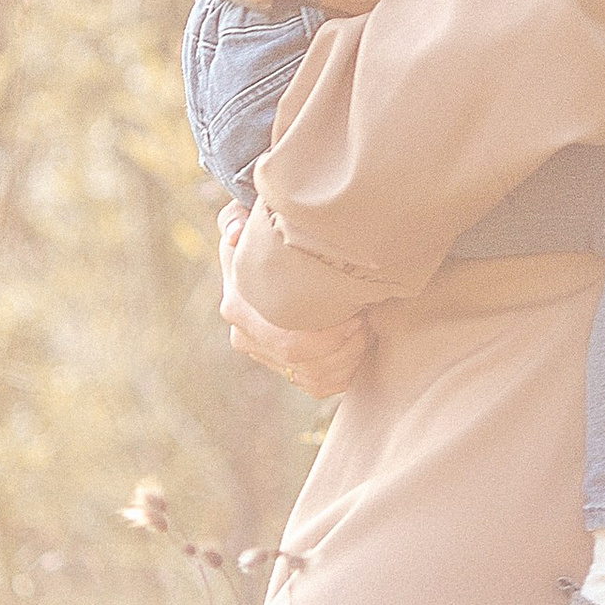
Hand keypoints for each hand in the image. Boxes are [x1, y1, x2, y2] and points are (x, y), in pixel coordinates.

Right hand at [216, 204, 371, 398]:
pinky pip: (319, 386)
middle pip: (302, 360)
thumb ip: (239, 217)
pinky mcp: (286, 371)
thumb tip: (237, 233)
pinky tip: (358, 346)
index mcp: (238, 304)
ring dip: (348, 357)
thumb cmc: (274, 233)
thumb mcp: (256, 218)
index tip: (356, 309)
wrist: (281, 258)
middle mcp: (246, 336)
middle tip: (366, 319)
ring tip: (365, 328)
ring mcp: (266, 358)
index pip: (288, 337)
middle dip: (342, 344)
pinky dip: (345, 371)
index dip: (329, 331)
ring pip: (314, 377)